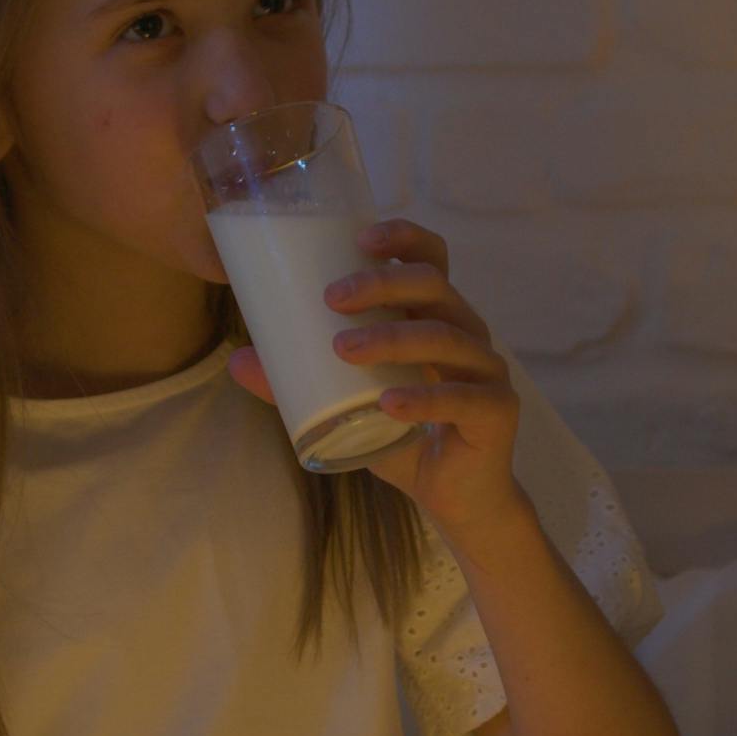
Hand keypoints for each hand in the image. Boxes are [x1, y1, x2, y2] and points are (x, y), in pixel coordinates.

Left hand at [230, 215, 523, 546]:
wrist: (455, 498)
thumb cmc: (403, 437)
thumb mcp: (347, 405)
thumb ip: (299, 383)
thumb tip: (238, 360)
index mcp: (437, 317)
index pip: (432, 258)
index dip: (404, 237)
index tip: (360, 237)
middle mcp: (468, 333)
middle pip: (434, 286)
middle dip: (383, 283)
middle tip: (333, 297)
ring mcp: (487, 370)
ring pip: (445, 337)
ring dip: (392, 338)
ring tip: (343, 349)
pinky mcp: (498, 411)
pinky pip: (462, 398)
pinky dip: (423, 398)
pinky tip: (389, 403)